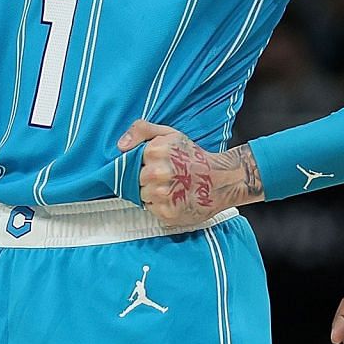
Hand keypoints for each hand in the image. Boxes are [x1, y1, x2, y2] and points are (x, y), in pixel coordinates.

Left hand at [118, 120, 257, 228]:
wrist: (223, 180)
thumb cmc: (195, 158)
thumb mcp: (170, 134)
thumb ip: (142, 130)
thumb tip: (121, 145)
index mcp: (157, 150)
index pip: (129, 162)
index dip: (141, 164)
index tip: (154, 165)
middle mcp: (158, 172)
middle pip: (134, 180)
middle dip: (147, 179)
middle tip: (165, 177)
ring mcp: (163, 194)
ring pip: (142, 195)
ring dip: (152, 193)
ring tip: (171, 187)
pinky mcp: (167, 212)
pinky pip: (151, 209)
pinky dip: (160, 206)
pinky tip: (174, 198)